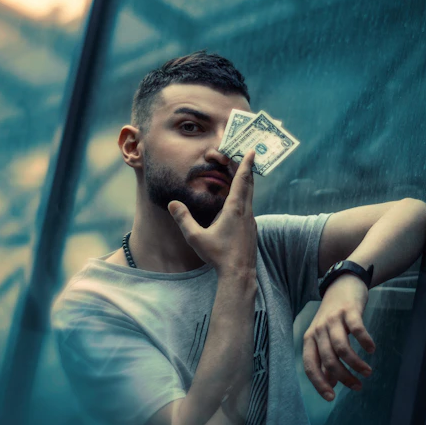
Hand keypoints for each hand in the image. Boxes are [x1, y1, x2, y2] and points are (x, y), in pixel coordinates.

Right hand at [168, 149, 256, 275]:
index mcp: (234, 209)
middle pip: (248, 184)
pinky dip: (245, 197)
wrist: (239, 274)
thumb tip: (173, 203)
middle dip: (245, 169)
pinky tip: (237, 202)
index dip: (246, 164)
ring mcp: (250, 221)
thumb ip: (184, 219)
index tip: (252, 151)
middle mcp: (246, 212)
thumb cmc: (218, 255)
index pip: (241, 181)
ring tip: (240, 174)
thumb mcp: (196, 237)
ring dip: (245, 183)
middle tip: (244, 155)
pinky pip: (249, 206)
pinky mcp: (251, 229)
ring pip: (249, 196)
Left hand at [302, 275, 375, 400]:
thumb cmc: (334, 316)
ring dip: (355, 364)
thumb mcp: (325, 337)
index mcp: (310, 339)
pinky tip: (372, 350)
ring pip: (341, 348)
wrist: (342, 284)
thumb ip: (326, 359)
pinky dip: (365, 342)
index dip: (319, 383)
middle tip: (358, 386)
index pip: (309, 365)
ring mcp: (333, 320)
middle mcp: (318, 330)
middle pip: (328, 360)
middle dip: (344, 377)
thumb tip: (330, 383)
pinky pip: (356, 329)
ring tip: (367, 372)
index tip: (331, 398)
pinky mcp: (348, 311)